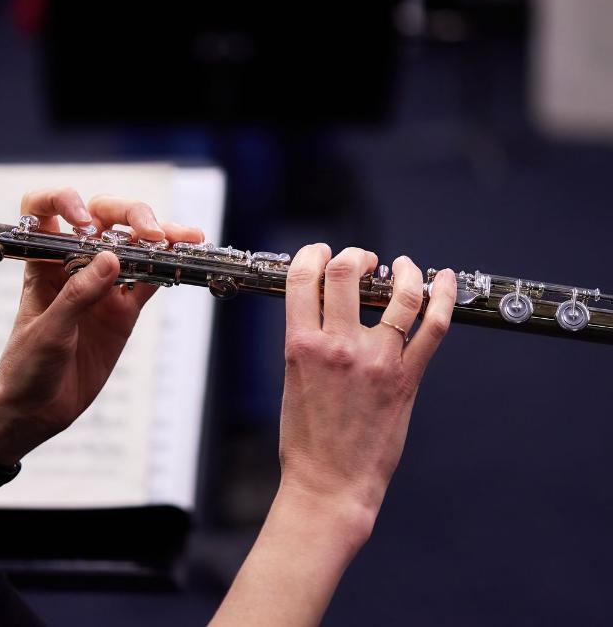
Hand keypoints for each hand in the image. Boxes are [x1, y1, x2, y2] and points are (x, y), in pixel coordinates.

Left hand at [0, 188, 202, 463]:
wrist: (34, 411)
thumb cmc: (25, 368)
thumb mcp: (48, 333)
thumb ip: (77, 296)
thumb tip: (111, 260)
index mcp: (42, 262)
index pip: (45, 211)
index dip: (63, 202)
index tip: (84, 222)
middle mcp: (73, 265)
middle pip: (103, 218)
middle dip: (129, 215)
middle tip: (150, 234)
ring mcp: (101, 286)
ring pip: (133, 245)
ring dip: (159, 236)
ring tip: (184, 238)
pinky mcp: (123, 311)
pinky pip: (148, 281)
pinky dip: (167, 269)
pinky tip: (184, 260)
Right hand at [278, 245, 456, 538]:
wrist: (330, 483)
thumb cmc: (306, 439)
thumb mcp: (291, 379)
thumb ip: (307, 341)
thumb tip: (323, 309)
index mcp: (300, 345)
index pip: (302, 277)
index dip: (313, 254)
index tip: (322, 254)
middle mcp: (338, 346)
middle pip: (346, 272)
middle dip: (354, 255)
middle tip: (363, 261)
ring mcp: (376, 360)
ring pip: (399, 294)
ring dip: (401, 270)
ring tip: (399, 267)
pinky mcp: (406, 378)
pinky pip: (432, 327)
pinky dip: (443, 297)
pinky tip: (444, 280)